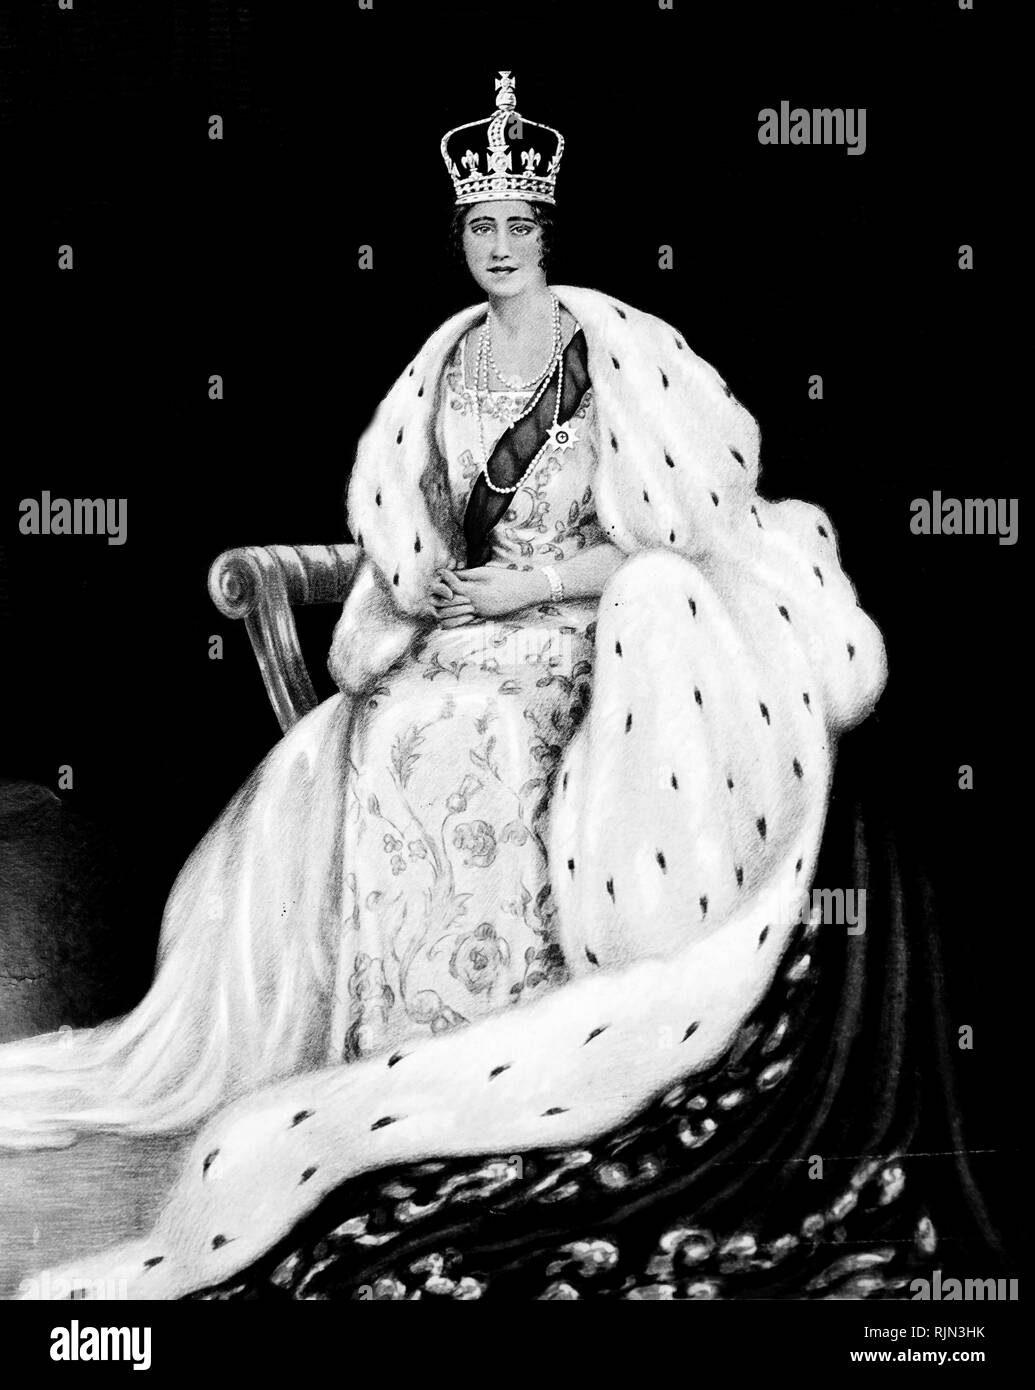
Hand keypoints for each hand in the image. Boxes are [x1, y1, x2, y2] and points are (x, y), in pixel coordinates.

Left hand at [428, 566, 548, 626]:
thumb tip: (453, 573)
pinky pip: (464, 623)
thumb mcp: (486, 572)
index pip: (452, 585)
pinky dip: (453, 623)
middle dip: (439, 595)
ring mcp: (479, 612)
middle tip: (434, 588)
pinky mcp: (484, 617)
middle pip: (449, 603)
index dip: (444, 577)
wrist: (525, 591)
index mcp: (475, 590)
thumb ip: (468, 575)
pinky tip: (444, 623)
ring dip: (443, 611)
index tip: (441, 571)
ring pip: (454, 616)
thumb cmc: (506, 578)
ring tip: (436, 604)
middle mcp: (475, 604)